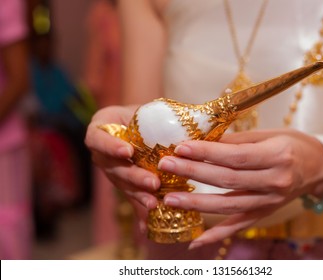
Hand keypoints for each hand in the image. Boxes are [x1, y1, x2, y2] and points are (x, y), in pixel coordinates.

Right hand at [84, 106, 160, 229]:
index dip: (110, 146)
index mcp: (100, 129)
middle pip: (112, 167)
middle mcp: (101, 152)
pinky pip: (129, 195)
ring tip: (154, 202)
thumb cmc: (145, 113)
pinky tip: (146, 225)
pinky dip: (139, 208)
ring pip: (122, 184)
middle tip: (153, 182)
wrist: (143, 124)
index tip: (128, 151)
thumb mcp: (148, 109)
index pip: (97, 138)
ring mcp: (111, 169)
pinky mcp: (123, 183)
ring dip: (138, 194)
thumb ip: (163, 115)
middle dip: (133, 176)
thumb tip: (197, 116)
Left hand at [157, 129, 322, 247]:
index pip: (235, 157)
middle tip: (166, 166)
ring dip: (197, 203)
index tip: (180, 147)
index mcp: (277, 157)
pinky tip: (195, 241)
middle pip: (227, 180)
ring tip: (170, 199)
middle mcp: (275, 182)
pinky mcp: (265, 214)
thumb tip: (204, 140)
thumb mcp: (270, 135)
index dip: (206, 153)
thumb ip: (237, 140)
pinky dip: (217, 235)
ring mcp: (270, 202)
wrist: (320, 167)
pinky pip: (239, 226)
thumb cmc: (295, 145)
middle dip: (193, 172)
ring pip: (228, 205)